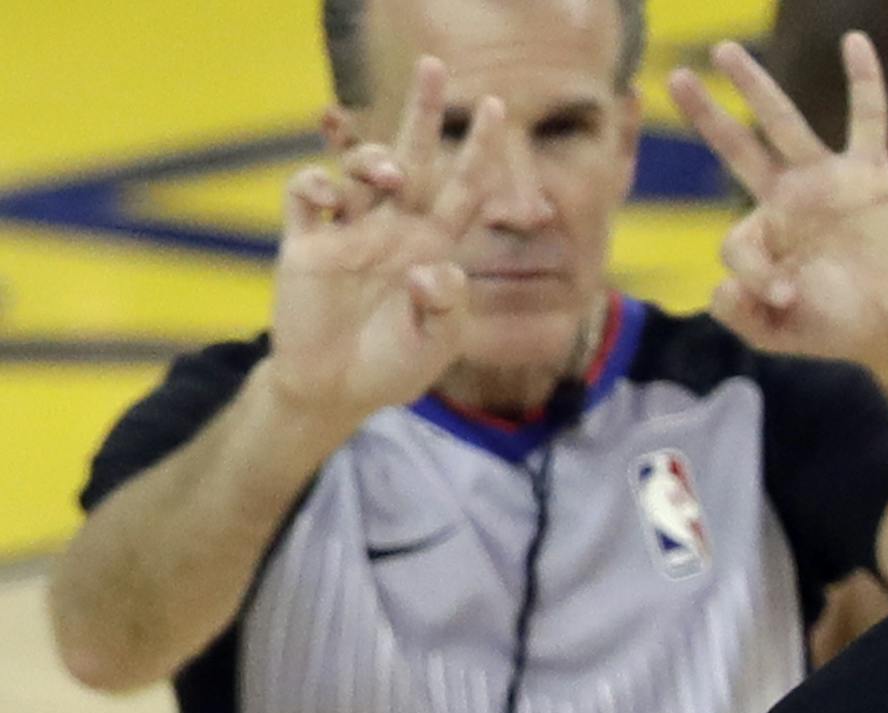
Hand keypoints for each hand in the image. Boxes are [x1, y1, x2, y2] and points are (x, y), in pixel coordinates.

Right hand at [265, 58, 504, 430]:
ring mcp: (350, 231)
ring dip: (373, 157)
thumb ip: (445, 307)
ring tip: (386, 175)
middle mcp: (395, 228)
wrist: (337, 389)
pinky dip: (316, 183)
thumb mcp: (436, 344)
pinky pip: (306, 194)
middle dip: (423, 112)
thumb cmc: (394, 364)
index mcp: (436, 246)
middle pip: (413, 157)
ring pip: (360, 169)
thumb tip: (429, 271)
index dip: (481, 150)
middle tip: (434, 65)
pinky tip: (328, 195)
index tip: (499, 107)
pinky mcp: (307, 243)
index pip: (465, 188)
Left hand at [670, 34, 887, 366]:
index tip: (783, 296)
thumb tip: (719, 288)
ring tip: (725, 52)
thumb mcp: (780, 333)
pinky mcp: (871, 175)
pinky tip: (854, 42)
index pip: (735, 241)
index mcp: (764, 236)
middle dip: (707, 116)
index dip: (752, 271)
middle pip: (738, 149)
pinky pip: (868, 120)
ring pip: (785, 124)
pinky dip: (865, 82)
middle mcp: (790, 200)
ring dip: (755, 87)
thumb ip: (742, 317)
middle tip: (676, 78)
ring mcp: (829, 182)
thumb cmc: (841, 329)